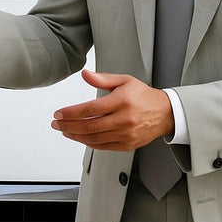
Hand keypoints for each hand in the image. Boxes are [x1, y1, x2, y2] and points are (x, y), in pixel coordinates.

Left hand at [50, 70, 174, 150]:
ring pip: (94, 138)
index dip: (71, 112)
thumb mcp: (124, 81)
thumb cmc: (144, 96)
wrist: (165, 113)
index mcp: (122, 102)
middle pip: (89, 126)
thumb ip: (103, 79)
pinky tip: (79, 137)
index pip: (90, 109)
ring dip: (75, 135)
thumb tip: (85, 74)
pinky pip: (103, 146)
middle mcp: (124, 120)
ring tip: (64, 130)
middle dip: (68, 125)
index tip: (59, 113)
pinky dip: (88, 143)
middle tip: (56, 123)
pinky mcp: (127, 145)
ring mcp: (126, 134)